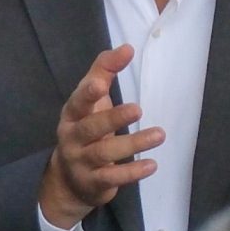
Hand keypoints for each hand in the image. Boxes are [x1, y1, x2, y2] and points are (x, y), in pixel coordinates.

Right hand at [39, 45, 160, 229]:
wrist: (70, 180)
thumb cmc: (86, 131)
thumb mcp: (90, 102)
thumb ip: (104, 73)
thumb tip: (126, 48)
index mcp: (71, 115)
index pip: (77, 101)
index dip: (87, 93)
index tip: (100, 83)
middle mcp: (72, 137)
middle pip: (89, 128)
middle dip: (112, 118)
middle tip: (138, 109)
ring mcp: (81, 161)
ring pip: (104, 153)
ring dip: (132, 144)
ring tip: (159, 134)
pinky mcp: (94, 182)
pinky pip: (112, 177)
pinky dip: (132, 172)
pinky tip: (152, 165)